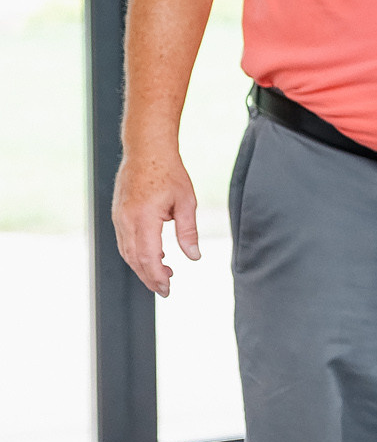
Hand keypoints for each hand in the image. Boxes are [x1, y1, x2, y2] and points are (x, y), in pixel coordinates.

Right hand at [112, 145, 198, 297]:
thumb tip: (194, 257)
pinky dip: (137, 253)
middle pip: (135, 259)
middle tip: (165, 289)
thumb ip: (188, 231)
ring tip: (163, 275)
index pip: (148, 257)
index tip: (167, 288)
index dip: (157, 276)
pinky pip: (125, 241)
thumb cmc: (169, 173)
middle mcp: (126, 221)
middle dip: (149, 277)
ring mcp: (119, 218)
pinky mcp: (118, 215)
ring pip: (127, 252)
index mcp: (144, 218)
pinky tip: (154, 256)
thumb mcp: (186, 202)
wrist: (146, 151)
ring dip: (142, 267)